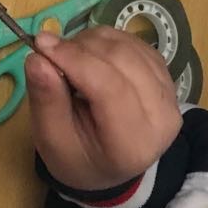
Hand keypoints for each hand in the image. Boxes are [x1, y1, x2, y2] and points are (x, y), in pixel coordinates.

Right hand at [26, 26, 182, 190]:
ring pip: (128, 47)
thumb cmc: (76, 156)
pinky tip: (89, 56)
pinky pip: (135, 43)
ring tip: (68, 59)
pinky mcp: (166, 76)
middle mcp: (162, 118)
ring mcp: (170, 95)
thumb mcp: (51, 139)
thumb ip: (46, 100)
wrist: (108, 166)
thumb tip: (37, 58)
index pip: (109, 88)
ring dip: (91, 42)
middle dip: (80, 48)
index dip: (75, 60)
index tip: (41, 45)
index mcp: (133, 145)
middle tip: (49, 52)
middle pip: (122, 61)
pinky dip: (106, 42)